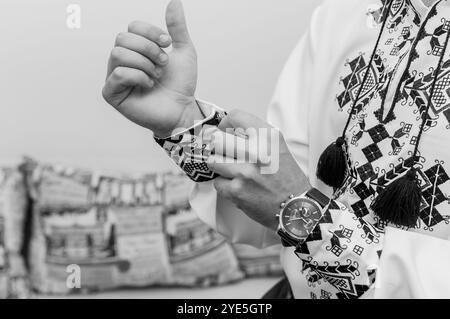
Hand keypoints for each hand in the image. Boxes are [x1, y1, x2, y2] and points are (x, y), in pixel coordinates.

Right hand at [102, 0, 201, 136]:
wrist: (182, 109)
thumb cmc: (180, 84)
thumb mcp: (184, 51)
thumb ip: (177, 28)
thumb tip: (175, 1)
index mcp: (136, 48)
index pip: (133, 27)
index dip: (152, 33)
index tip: (168, 44)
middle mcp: (122, 60)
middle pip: (122, 38)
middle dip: (149, 49)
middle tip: (163, 64)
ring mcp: (115, 77)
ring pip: (118, 54)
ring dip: (144, 64)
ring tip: (156, 76)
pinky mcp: (112, 93)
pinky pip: (118, 74)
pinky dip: (138, 77)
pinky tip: (149, 85)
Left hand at [208, 110, 310, 230]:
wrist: (295, 208)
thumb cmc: (287, 178)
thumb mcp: (278, 147)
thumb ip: (257, 136)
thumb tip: (230, 129)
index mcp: (269, 137)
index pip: (236, 116)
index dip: (226, 124)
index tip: (226, 131)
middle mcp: (257, 152)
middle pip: (219, 139)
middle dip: (220, 148)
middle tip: (226, 154)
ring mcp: (244, 172)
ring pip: (213, 160)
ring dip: (220, 166)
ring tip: (232, 171)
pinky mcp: (236, 190)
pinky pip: (217, 182)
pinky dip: (225, 185)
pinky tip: (238, 187)